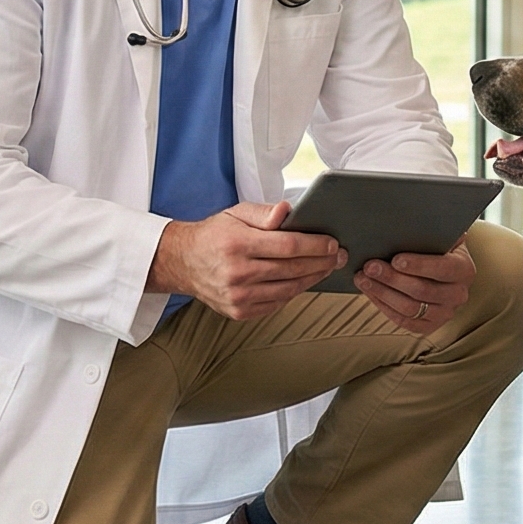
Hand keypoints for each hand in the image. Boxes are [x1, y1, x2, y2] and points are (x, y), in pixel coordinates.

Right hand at [150, 203, 343, 320]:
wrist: (184, 263)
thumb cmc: (215, 235)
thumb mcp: (236, 214)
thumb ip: (263, 213)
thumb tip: (287, 211)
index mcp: (237, 244)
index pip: (287, 246)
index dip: (314, 246)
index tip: (332, 243)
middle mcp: (237, 273)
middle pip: (291, 269)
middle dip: (321, 262)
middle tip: (338, 256)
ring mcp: (237, 296)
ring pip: (288, 289)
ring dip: (312, 279)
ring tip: (327, 268)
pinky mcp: (239, 311)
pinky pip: (277, 303)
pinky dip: (294, 292)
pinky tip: (304, 281)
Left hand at [352, 239, 474, 336]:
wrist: (443, 266)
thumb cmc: (437, 246)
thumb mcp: (440, 234)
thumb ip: (431, 229)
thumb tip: (407, 217)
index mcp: (464, 269)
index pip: (443, 268)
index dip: (419, 265)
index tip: (395, 259)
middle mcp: (458, 294)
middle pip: (422, 291)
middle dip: (392, 278)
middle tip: (370, 267)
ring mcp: (445, 313)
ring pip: (410, 308)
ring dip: (383, 293)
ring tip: (363, 278)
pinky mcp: (429, 325)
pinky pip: (404, 321)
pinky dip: (384, 307)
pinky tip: (371, 292)